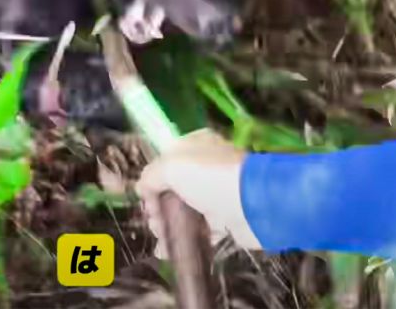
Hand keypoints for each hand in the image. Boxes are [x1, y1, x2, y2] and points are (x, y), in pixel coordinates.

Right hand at [135, 129, 261, 257]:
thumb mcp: (171, 167)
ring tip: (161, 238)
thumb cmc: (210, 178)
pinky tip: (168, 250)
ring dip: (168, 224)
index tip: (145, 198)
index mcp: (195, 145)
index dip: (153, 179)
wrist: (254, 204)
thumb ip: (151, 176)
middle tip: (154, 221)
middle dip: (158, 206)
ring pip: (185, 209)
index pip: (166, 160)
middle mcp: (206, 166)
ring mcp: (216, 192)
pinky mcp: (225, 217)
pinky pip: (199, 229)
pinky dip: (184, 239)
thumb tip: (141, 188)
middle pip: (173, 187)